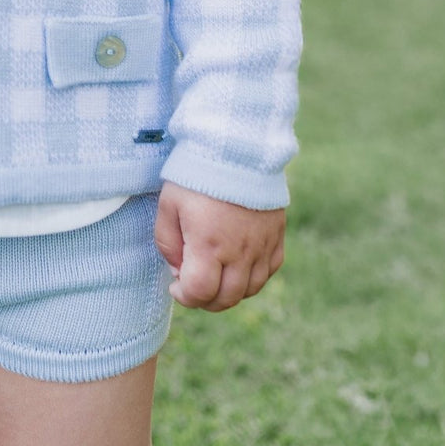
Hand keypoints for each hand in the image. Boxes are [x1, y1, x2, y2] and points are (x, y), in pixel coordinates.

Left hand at [154, 181, 284, 310]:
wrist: (236, 146)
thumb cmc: (197, 174)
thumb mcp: (168, 205)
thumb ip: (168, 244)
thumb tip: (179, 270)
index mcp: (209, 245)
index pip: (199, 293)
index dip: (184, 296)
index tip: (175, 285)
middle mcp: (240, 251)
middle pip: (226, 299)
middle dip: (205, 300)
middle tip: (193, 285)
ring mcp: (262, 245)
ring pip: (250, 290)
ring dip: (229, 292)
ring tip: (215, 276)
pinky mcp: (276, 235)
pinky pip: (269, 271)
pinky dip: (252, 277)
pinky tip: (238, 265)